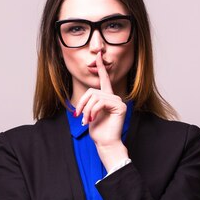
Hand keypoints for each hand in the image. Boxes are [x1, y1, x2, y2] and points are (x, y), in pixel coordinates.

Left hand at [74, 51, 128, 170]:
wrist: (105, 143)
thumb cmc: (98, 131)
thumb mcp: (90, 114)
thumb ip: (90, 103)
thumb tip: (86, 98)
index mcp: (107, 97)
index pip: (104, 80)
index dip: (101, 67)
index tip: (98, 55)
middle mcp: (114, 97)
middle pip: (92, 91)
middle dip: (82, 104)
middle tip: (79, 116)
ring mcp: (118, 101)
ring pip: (95, 97)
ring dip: (86, 110)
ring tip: (86, 121)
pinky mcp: (119, 106)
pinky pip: (100, 102)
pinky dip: (92, 111)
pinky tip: (92, 120)